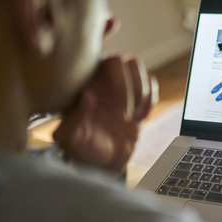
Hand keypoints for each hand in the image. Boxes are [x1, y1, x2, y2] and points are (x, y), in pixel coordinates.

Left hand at [53, 56, 157, 173]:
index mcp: (84, 82)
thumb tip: (88, 96)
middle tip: (123, 118)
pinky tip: (140, 118)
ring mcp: (121, 85)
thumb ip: (74, 118)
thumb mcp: (70, 137)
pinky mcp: (137, 95)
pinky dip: (150, 100)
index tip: (112, 114)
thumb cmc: (81, 148)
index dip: (114, 84)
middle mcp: (102, 78)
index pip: (100, 63)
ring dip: (141, 93)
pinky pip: (151, 84)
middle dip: (129, 89)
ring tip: (133, 118)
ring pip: (137, 67)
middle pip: (122, 61)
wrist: (101, 160)